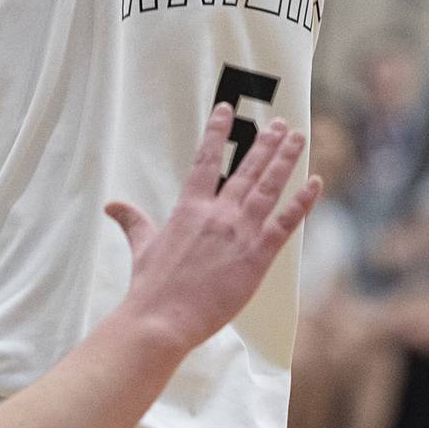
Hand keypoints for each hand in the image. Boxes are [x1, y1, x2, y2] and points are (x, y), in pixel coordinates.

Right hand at [108, 105, 321, 351]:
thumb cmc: (151, 286)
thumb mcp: (142, 247)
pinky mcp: (257, 256)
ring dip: (285, 161)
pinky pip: (286, 223)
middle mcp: (217, 214)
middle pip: (246, 169)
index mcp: (189, 208)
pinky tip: (315, 183)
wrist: (162, 317)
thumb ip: (133, 221)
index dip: (216, 132)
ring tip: (297, 138)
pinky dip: (302, 202)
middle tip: (281, 124)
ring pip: (268, 187)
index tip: (225, 109)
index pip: (205, 160)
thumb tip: (113, 206)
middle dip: (265, 143)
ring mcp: (239, 233)